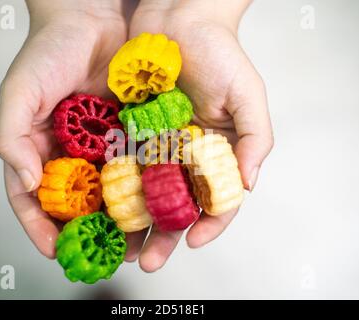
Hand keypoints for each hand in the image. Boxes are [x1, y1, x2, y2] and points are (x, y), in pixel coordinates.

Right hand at [0, 0, 128, 257]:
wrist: (91, 17)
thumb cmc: (48, 51)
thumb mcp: (19, 93)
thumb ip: (12, 138)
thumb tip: (27, 184)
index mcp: (38, 150)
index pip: (33, 198)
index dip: (40, 227)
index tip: (54, 250)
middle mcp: (71, 154)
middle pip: (77, 204)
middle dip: (89, 233)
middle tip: (103, 256)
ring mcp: (101, 146)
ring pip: (110, 192)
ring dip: (121, 219)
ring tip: (135, 242)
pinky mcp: (129, 134)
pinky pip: (137, 165)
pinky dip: (145, 187)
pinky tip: (156, 205)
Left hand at [126, 0, 273, 271]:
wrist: (177, 18)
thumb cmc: (219, 52)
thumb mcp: (248, 94)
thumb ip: (256, 139)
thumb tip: (248, 185)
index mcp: (216, 152)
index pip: (217, 198)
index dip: (209, 223)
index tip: (195, 240)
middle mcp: (186, 154)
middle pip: (176, 205)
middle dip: (163, 236)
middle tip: (147, 262)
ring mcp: (157, 145)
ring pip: (145, 193)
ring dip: (134, 223)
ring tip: (120, 247)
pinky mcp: (130, 131)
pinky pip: (121, 164)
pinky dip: (113, 188)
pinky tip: (102, 209)